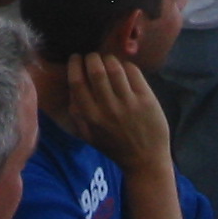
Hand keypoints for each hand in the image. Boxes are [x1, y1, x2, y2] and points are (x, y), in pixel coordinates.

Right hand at [67, 54, 172, 174]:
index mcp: (91, 117)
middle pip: (96, 70)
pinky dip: (126, 65)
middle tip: (93, 57)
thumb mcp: (89, 136)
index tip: (76, 58)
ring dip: (109, 58)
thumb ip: (77, 114)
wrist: (145, 161)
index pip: (77, 82)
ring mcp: (129, 102)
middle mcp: (108, 108)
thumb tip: (71, 88)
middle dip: (92, 57)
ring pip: (115, 67)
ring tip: (108, 60)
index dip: (74, 65)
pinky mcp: (146, 99)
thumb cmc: (114, 147)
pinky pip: (133, 72)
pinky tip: (124, 69)